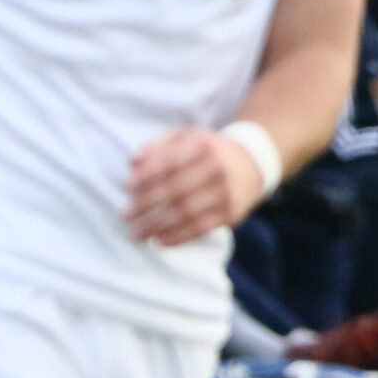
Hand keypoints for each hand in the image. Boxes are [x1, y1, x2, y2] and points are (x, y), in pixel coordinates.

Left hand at [124, 128, 266, 245]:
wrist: (253, 164)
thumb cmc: (208, 150)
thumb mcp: (187, 137)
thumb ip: (159, 145)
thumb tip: (133, 163)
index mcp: (203, 146)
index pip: (169, 162)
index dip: (146, 175)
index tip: (127, 187)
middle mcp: (217, 168)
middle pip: (175, 189)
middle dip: (146, 204)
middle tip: (125, 216)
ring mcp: (226, 192)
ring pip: (187, 212)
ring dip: (158, 226)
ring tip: (136, 234)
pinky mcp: (232, 213)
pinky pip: (201, 228)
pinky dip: (179, 237)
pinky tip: (160, 240)